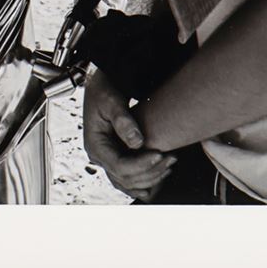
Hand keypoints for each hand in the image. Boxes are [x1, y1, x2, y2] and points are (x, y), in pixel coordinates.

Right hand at [83, 69, 176, 201]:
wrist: (99, 86)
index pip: (119, 166)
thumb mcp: (111, 101)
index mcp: (94, 145)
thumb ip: (123, 121)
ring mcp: (106, 159)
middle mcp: (99, 156)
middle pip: (125, 178)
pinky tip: (160, 176)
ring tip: (169, 164)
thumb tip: (137, 143)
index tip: (160, 153)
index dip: (141, 164)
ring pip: (128, 182)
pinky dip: (144, 179)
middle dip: (150, 171)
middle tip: (171, 158)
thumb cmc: (104, 90)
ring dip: (150, 177)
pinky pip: (128, 177)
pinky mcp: (115, 157)